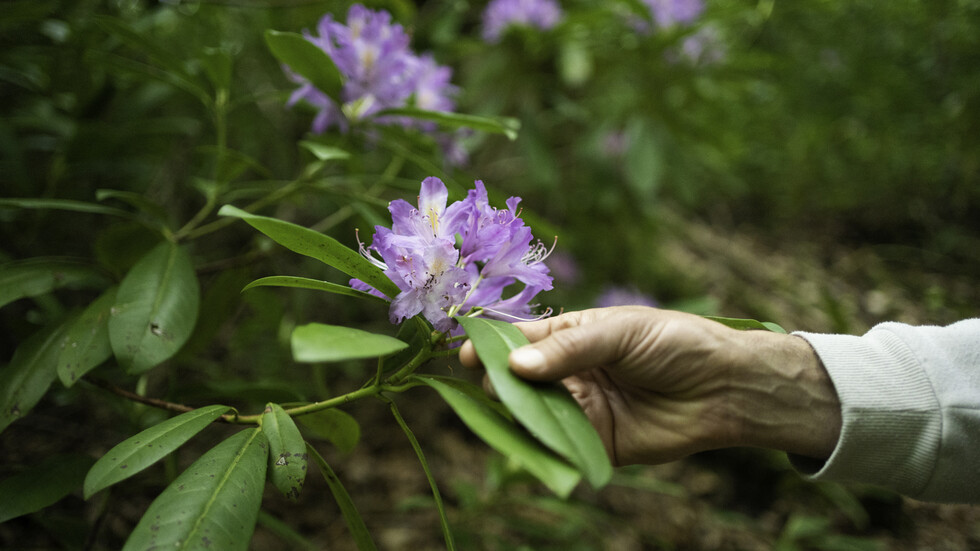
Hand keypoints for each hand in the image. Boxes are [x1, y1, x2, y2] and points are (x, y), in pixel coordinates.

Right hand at [459, 306, 840, 465]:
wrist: (725, 386)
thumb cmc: (674, 342)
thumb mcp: (619, 333)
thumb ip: (568, 350)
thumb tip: (514, 365)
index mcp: (568, 336)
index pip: (516, 339)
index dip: (489, 346)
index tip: (465, 355)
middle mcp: (566, 373)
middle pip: (515, 381)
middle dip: (500, 385)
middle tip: (499, 388)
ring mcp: (578, 409)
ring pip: (530, 416)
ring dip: (516, 418)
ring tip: (510, 417)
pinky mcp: (594, 443)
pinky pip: (558, 447)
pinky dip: (542, 448)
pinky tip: (532, 445)